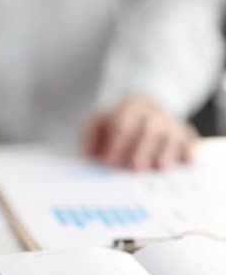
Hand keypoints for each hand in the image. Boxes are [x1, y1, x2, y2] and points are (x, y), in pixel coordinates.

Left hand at [83, 95, 197, 170]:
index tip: (109, 162)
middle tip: (134, 167)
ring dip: (165, 152)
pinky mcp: (185, 135)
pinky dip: (189, 152)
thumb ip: (90, 134)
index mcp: (130, 107)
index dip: (116, 144)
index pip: (122, 125)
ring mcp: (171, 124)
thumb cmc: (118, 122)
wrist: (145, 108)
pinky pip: (189, 143)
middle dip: (141, 148)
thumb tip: (86, 152)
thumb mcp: (99, 121)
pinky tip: (187, 162)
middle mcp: (153, 113)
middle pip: (149, 130)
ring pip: (171, 136)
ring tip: (159, 167)